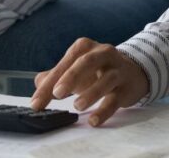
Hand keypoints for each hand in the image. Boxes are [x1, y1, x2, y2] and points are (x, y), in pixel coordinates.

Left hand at [30, 37, 148, 126]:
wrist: (133, 72)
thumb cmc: (96, 71)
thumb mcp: (75, 69)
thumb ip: (55, 76)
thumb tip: (38, 84)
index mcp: (84, 47)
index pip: (64, 64)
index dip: (48, 84)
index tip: (36, 103)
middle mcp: (102, 53)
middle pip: (86, 62)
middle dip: (70, 77)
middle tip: (57, 93)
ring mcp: (117, 69)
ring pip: (106, 79)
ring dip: (91, 93)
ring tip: (77, 106)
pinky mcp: (127, 87)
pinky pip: (116, 99)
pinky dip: (104, 110)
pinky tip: (94, 121)